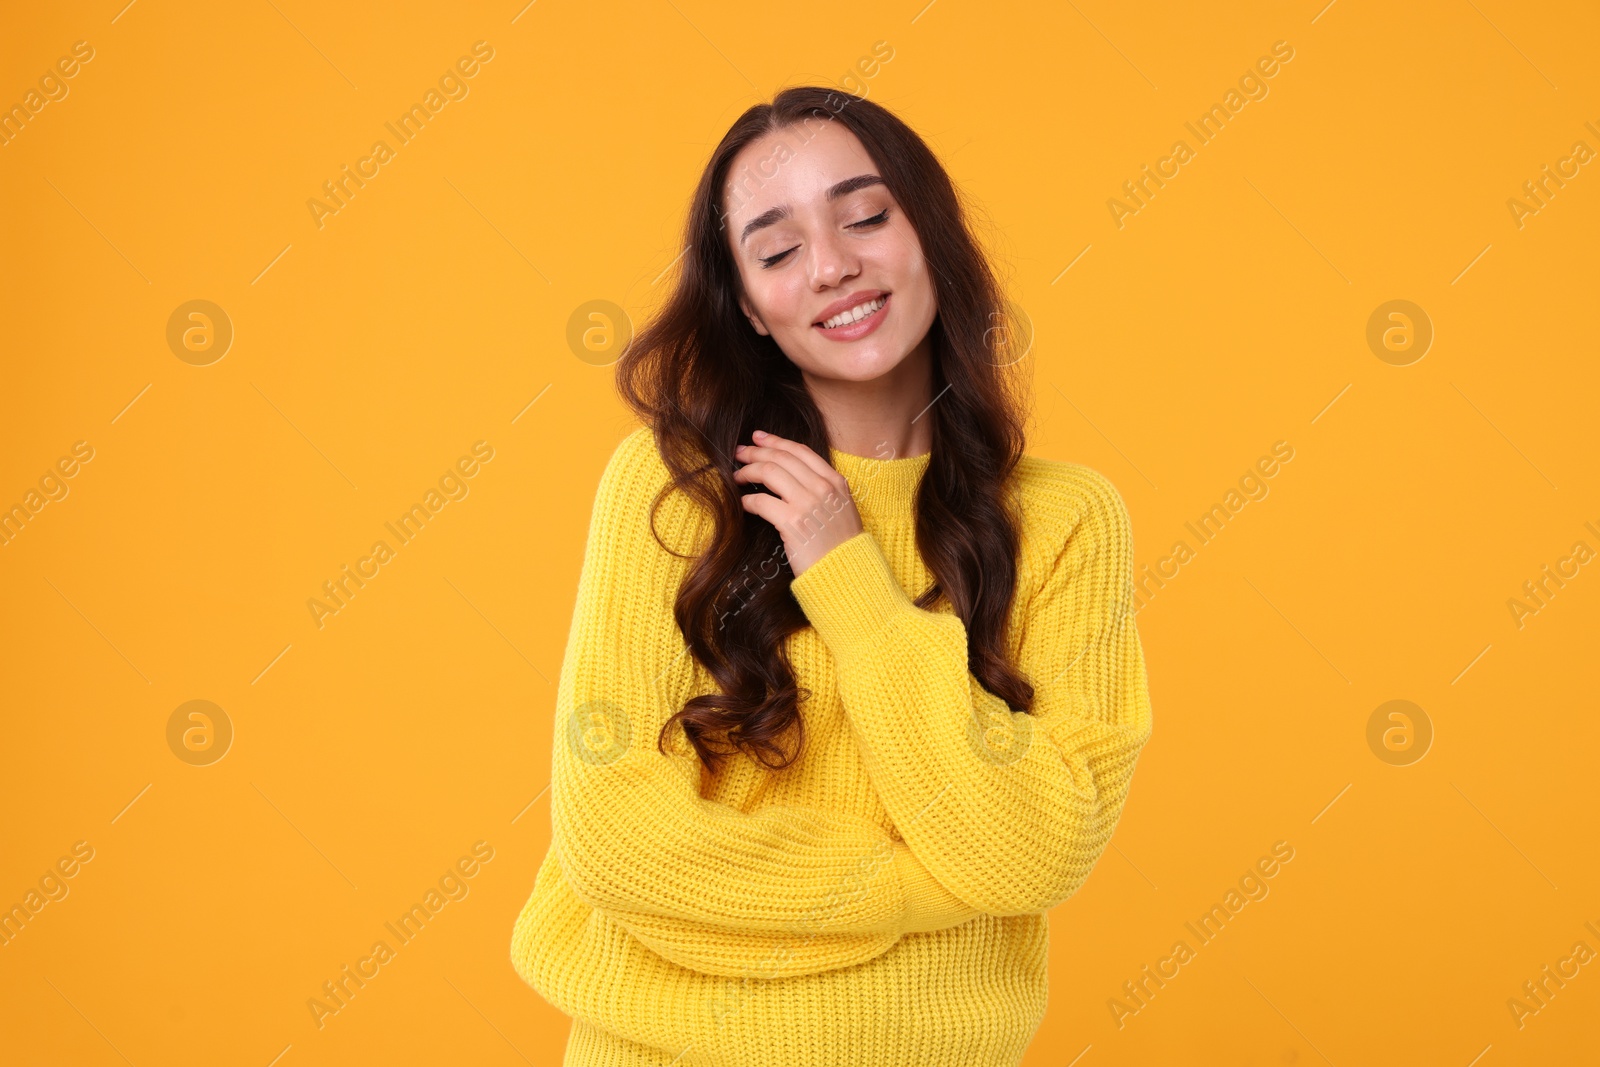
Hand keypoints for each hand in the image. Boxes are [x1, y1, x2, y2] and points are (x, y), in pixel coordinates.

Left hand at [732, 431, 862, 576]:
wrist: (848, 573)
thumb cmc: (841, 546)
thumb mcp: (841, 509)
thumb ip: (822, 489)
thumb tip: (792, 475)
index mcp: (835, 482)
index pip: (800, 451)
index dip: (776, 441)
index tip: (759, 438)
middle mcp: (822, 488)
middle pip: (781, 458)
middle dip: (756, 452)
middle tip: (739, 452)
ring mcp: (808, 504)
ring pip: (769, 472)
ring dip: (748, 471)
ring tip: (737, 476)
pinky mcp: (792, 523)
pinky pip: (761, 502)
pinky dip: (748, 500)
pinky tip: (743, 502)